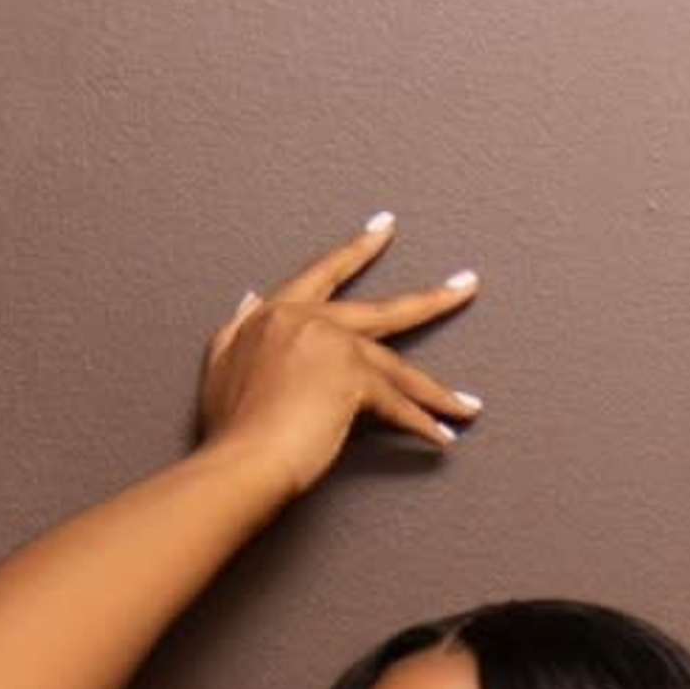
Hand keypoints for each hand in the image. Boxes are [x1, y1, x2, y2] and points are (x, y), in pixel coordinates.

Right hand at [195, 214, 482, 498]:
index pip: (325, 275)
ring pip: (399, 369)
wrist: (240, 458)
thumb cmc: (230, 426)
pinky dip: (422, 425)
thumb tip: (251, 299)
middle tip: (467, 284)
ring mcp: (334, 347)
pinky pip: (398, 406)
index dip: (357, 252)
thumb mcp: (221, 363)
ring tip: (468, 405)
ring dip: (437, 393)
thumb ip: (239, 328)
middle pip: (384, 312)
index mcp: (276, 314)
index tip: (385, 230)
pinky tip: (442, 437)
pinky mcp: (354, 381)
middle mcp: (308, 321)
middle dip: (433, 300)